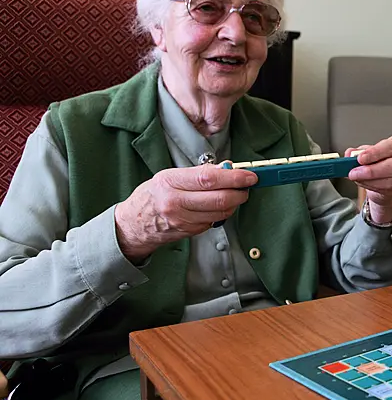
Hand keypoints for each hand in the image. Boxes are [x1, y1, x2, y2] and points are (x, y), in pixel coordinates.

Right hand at [114, 164, 258, 261]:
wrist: (134, 223)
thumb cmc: (153, 195)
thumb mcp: (170, 176)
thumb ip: (199, 173)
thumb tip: (227, 168)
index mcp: (170, 182)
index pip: (209, 179)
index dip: (234, 177)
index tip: (250, 175)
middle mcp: (175, 202)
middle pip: (219, 198)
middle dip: (240, 192)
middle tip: (247, 186)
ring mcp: (182, 220)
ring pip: (221, 212)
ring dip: (235, 203)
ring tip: (236, 194)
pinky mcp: (189, 231)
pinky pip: (214, 221)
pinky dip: (223, 213)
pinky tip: (219, 206)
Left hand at [346, 135, 391, 222]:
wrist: (387, 173)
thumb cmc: (380, 158)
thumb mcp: (370, 150)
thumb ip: (359, 151)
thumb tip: (349, 154)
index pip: (390, 147)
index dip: (375, 153)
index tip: (360, 158)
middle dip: (371, 170)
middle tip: (354, 172)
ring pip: (389, 181)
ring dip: (369, 180)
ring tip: (355, 177)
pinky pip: (385, 189)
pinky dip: (370, 185)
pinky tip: (361, 181)